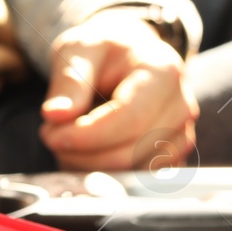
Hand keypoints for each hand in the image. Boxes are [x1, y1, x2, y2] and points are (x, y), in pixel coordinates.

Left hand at [38, 11, 197, 171]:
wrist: (129, 52)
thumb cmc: (105, 49)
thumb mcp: (80, 49)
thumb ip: (69, 81)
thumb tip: (55, 116)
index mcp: (163, 72)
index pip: (129, 119)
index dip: (87, 135)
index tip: (51, 134)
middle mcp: (180, 106)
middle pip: (130, 152)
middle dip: (82, 154)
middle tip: (51, 136)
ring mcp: (180, 135)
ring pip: (132, 173)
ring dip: (90, 167)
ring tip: (68, 140)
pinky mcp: (172, 156)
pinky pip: (137, 180)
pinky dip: (105, 175)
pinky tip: (86, 153)